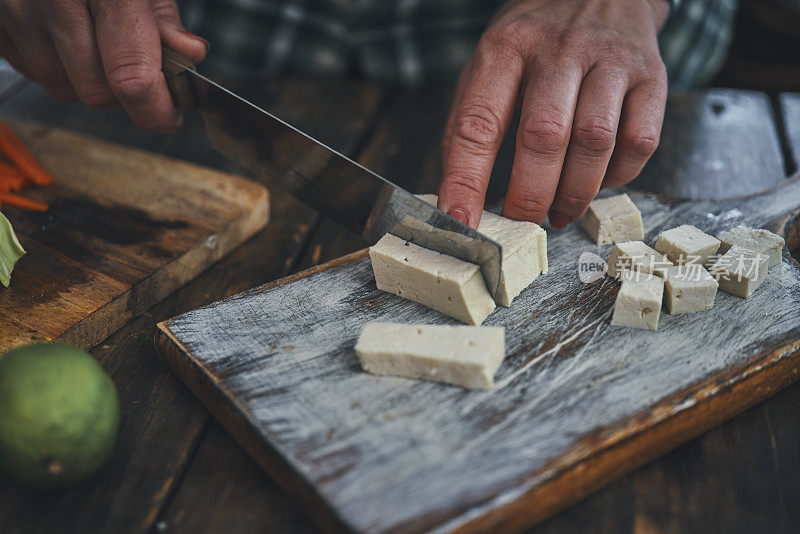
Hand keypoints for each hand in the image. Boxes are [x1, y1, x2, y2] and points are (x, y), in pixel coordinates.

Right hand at [0, 0, 208, 131]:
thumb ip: (163, 17)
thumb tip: (190, 55)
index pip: (131, 76)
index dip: (155, 108)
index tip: (169, 116)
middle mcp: (54, 0)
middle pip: (97, 91)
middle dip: (123, 92)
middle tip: (137, 70)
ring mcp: (16, 10)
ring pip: (63, 89)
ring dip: (86, 79)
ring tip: (94, 41)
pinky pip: (31, 72)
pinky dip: (55, 64)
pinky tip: (64, 34)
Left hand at [438, 0, 669, 227]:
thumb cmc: (535, 42)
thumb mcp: (490, 64)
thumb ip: (470, 123)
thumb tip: (457, 195)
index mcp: (506, 47)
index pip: (478, 123)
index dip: (467, 179)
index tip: (460, 221)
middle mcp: (559, 49)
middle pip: (544, 137)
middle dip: (529, 196)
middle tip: (521, 224)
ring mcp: (610, 60)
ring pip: (595, 142)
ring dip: (574, 194)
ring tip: (559, 214)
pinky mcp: (651, 75)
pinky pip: (639, 141)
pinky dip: (617, 176)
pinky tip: (598, 181)